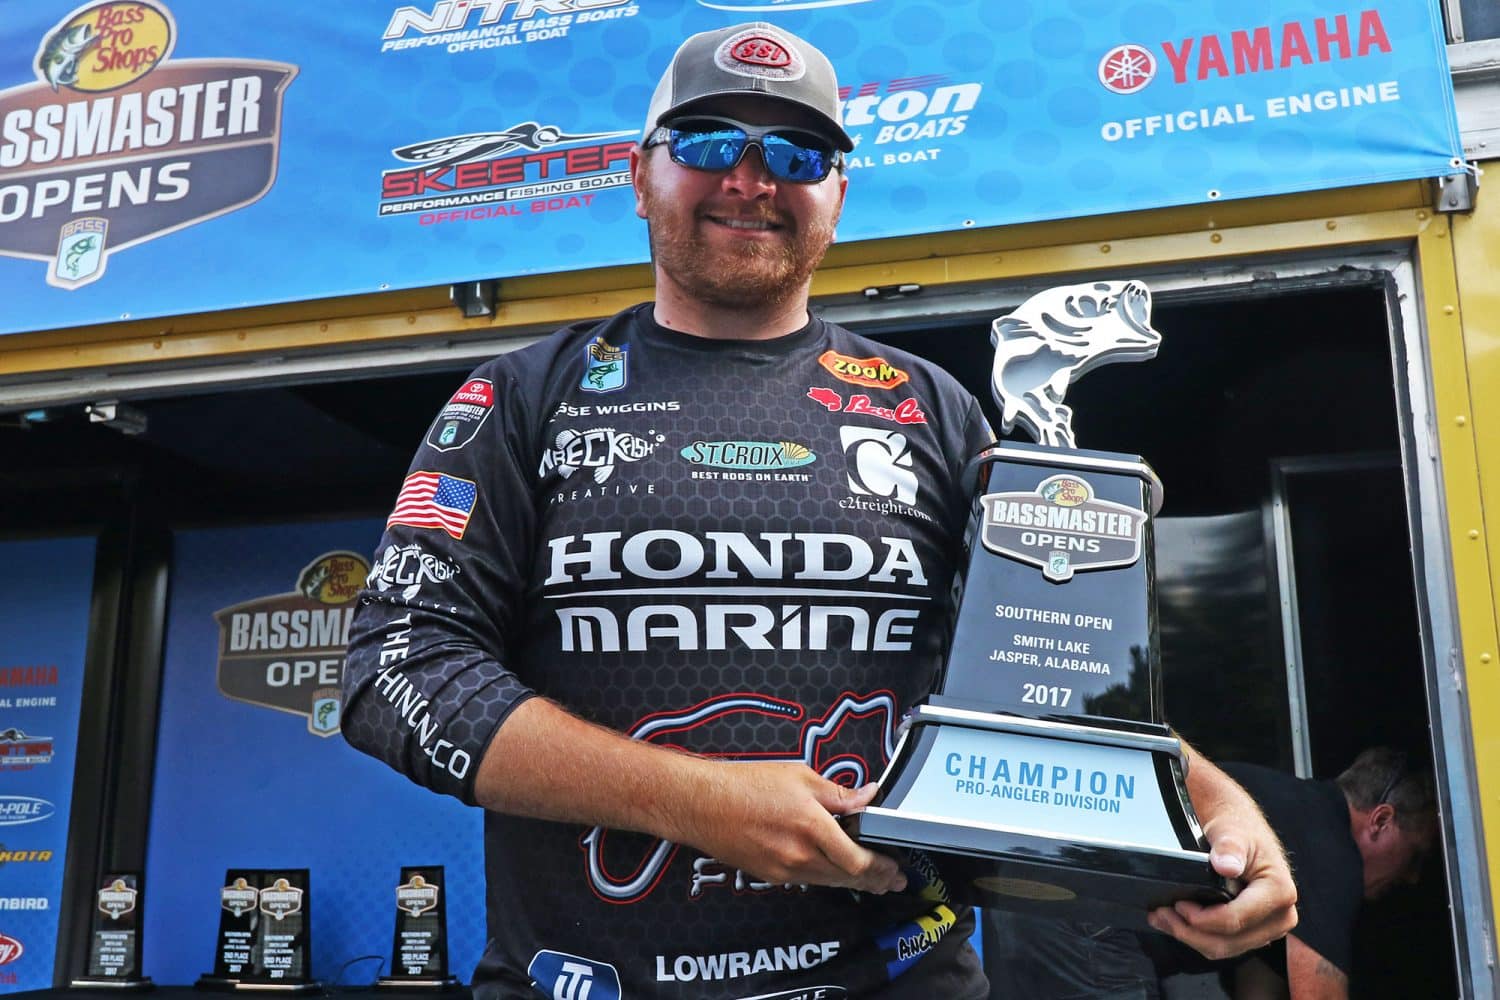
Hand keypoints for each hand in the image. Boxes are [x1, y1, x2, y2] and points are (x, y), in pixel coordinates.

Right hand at [671, 762, 907, 894]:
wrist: (702, 804)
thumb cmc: (746, 784)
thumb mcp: (799, 777)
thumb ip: (838, 793)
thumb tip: (868, 796)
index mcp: (812, 826)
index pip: (858, 860)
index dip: (881, 868)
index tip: (895, 868)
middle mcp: (800, 855)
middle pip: (848, 878)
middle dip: (875, 881)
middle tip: (892, 881)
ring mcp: (784, 870)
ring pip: (830, 882)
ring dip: (854, 882)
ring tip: (873, 880)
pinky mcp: (771, 876)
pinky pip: (808, 880)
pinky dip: (828, 876)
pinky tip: (835, 870)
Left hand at [1147, 813, 1298, 959]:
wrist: (1242, 830)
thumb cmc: (1240, 829)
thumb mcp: (1232, 832)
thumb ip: (1229, 848)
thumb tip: (1226, 867)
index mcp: (1279, 892)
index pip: (1235, 919)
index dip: (1202, 918)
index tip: (1179, 905)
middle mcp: (1280, 915)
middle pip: (1229, 941)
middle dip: (1190, 932)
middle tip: (1162, 914)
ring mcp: (1269, 927)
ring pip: (1224, 948)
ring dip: (1190, 937)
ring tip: (1164, 919)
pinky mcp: (1255, 932)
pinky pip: (1225, 944)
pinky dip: (1198, 937)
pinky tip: (1177, 922)